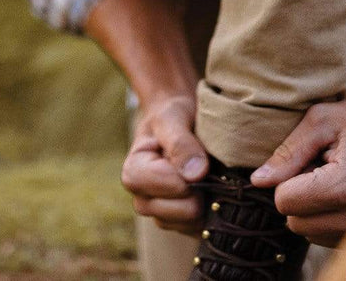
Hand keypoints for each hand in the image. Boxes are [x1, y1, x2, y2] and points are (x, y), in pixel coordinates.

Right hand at [121, 93, 208, 234]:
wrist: (179, 121)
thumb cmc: (172, 116)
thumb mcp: (172, 118)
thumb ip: (180, 143)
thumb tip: (195, 174)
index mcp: (133, 174)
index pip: (171, 187)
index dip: (190, 172)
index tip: (195, 153)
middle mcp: (143, 201)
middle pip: (185, 211)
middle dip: (201, 187)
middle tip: (203, 163)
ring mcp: (162, 216)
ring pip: (196, 223)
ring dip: (208, 198)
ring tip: (205, 173)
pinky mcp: (182, 225)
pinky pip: (203, 229)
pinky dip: (212, 209)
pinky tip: (210, 188)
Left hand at [250, 91, 345, 246]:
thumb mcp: (325, 121)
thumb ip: (288, 151)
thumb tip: (258, 180)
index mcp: (341, 190)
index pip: (284, 203)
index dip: (288, 179)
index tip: (309, 161)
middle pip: (297, 225)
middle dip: (301, 197)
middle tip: (324, 168)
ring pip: (317, 237)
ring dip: (319, 211)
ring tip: (342, 179)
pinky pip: (341, 242)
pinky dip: (338, 221)